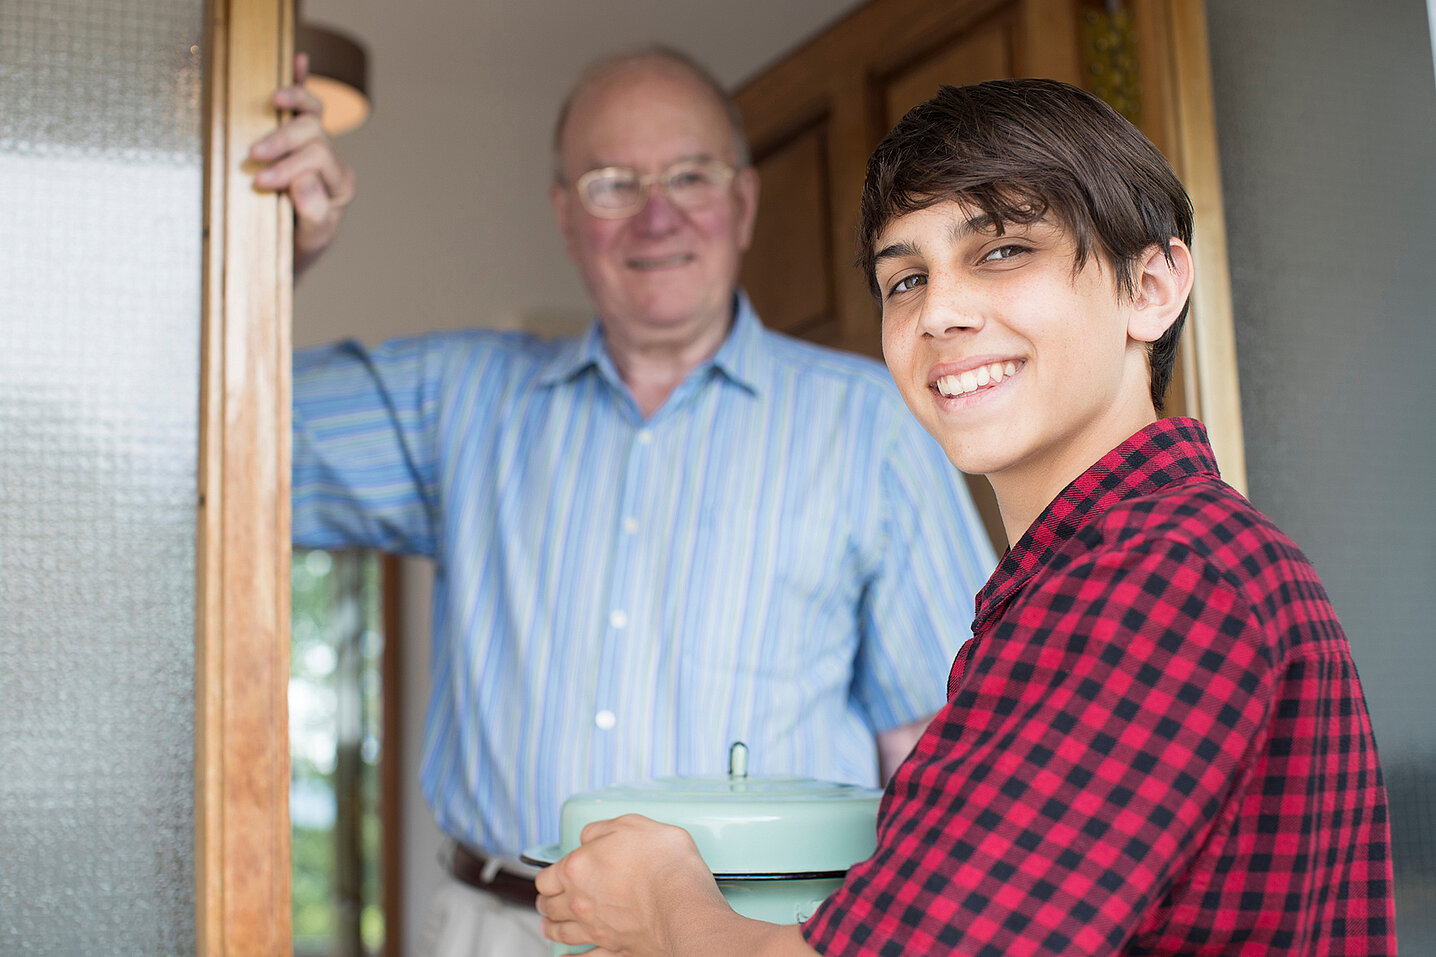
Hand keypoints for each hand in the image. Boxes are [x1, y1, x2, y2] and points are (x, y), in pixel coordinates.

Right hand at [248, 53, 355, 273]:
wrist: (290, 252)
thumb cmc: (299, 247)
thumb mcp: (310, 240)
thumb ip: (313, 213)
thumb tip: (304, 178)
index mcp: (340, 184)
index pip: (319, 160)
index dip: (289, 167)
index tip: (260, 182)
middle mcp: (331, 162)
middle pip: (313, 134)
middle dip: (282, 141)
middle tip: (252, 155)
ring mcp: (315, 147)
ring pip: (312, 113)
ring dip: (292, 101)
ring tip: (272, 99)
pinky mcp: (298, 140)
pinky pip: (304, 106)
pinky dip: (301, 82)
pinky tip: (300, 60)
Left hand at [535, 814, 731, 956]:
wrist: (683, 904)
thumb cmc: (663, 864)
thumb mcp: (632, 825)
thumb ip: (602, 830)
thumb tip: (589, 836)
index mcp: (577, 869)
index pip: (546, 876)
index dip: (548, 875)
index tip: (553, 875)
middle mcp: (579, 902)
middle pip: (550, 906)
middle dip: (547, 901)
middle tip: (548, 900)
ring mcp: (595, 929)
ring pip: (561, 933)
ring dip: (552, 929)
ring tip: (549, 928)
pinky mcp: (613, 949)